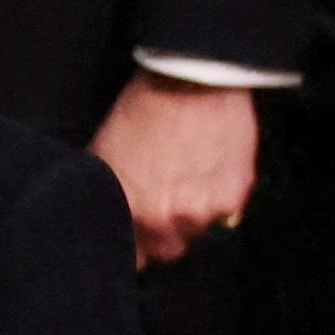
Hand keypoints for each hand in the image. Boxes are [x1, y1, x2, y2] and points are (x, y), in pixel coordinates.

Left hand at [87, 70, 259, 265]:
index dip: (136, 243)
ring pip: (198, 230)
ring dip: (196, 211)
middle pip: (168, 249)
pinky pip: (227, 214)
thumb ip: (107, 195)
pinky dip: (221, 195)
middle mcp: (164, 220)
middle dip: (167, 229)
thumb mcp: (105, 152)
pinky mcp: (232, 197)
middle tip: (169, 193)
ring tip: (191, 173)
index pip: (133, 258)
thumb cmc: (144, 109)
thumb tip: (101, 220)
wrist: (190, 77)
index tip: (140, 229)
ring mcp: (201, 212)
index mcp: (130, 212)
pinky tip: (212, 166)